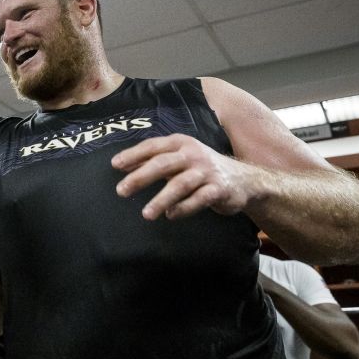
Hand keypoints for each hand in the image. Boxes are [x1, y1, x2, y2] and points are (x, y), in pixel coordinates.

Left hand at [112, 134, 257, 219]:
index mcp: (181, 143)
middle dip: (140, 177)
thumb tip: (121, 165)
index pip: (153, 146)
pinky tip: (170, 215)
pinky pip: (199, 200)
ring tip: (146, 214)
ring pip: (180, 184)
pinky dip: (184, 208)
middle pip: (163, 164)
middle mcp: (193, 154)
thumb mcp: (178, 158)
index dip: (133, 155)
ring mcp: (207, 172)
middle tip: (121, 191)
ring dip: (161, 199)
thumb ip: (153, 160)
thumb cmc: (201, 168)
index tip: (115, 165)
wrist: (243, 179)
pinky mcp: (219, 189)